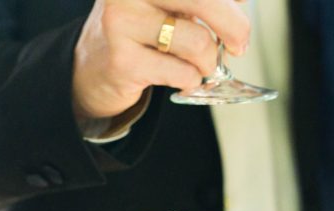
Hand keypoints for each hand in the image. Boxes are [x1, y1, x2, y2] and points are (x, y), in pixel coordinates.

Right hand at [73, 0, 250, 119]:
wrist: (89, 70)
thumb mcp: (167, 3)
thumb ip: (202, 0)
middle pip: (205, 1)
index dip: (232, 3)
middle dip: (234, 27)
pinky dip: (190, 79)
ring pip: (197, 42)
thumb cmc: (138, 32)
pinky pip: (180, 72)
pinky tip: (182, 78)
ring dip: (208, 61)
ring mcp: (122, 24)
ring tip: (201, 65)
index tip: (243, 10)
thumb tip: (243, 1)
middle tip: (240, 44)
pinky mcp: (123, 61)